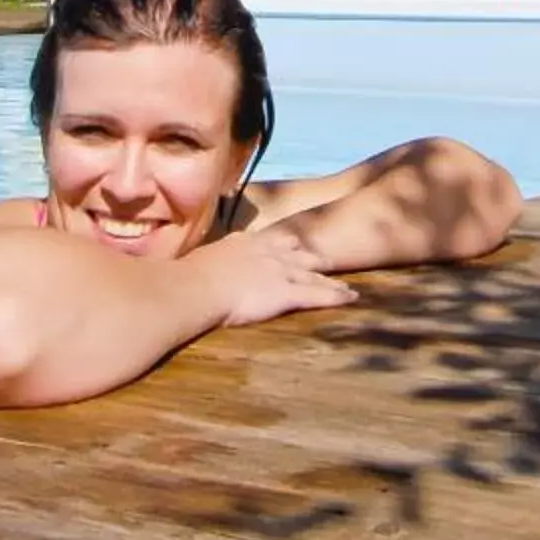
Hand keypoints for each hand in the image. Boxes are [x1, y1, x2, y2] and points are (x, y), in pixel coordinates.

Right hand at [192, 222, 355, 329]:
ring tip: (344, 282)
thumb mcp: (196, 263)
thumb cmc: (187, 279)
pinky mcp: (287, 291)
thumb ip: (202, 264)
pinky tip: (352, 298)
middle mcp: (266, 252)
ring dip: (329, 278)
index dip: (284, 244)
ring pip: (312, 274)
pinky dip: (337, 296)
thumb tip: (186, 271)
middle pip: (297, 252)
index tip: (291, 244)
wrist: (196, 287)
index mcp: (243, 244)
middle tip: (325, 259)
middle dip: (311, 256)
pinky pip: (318, 294)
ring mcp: (279, 270)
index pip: (270, 241)